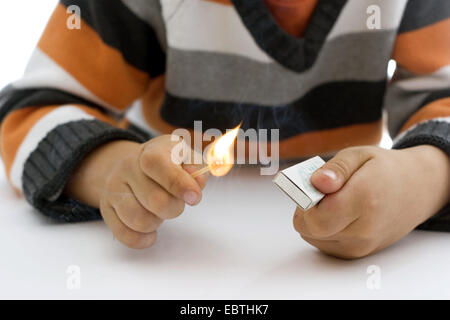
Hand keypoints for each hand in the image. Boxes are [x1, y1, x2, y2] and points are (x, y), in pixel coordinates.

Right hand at [66, 135, 206, 248]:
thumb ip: (197, 168)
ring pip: (138, 220)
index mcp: (151, 151)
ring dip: (157, 223)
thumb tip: (197, 183)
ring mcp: (113, 188)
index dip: (178, 183)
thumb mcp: (186, 157)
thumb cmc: (168, 164)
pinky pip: (125, 235)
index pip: (157, 164)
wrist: (132, 166)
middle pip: (154, 200)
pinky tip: (151, 231)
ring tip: (160, 213)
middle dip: (174, 208)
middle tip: (177, 203)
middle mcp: (127, 167)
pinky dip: (143, 238)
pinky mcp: (107, 209)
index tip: (194, 197)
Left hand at [293, 145, 449, 258]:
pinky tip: (336, 214)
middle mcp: (364, 229)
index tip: (312, 187)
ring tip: (332, 202)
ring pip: (313, 238)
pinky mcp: (358, 253)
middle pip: (310, 230)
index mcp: (364, 200)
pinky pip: (324, 244)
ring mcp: (362, 245)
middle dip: (306, 210)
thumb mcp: (359, 155)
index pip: (315, 218)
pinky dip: (322, 230)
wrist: (417, 190)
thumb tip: (317, 182)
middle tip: (319, 193)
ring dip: (313, 220)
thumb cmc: (384, 170)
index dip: (305, 202)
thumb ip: (335, 169)